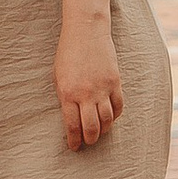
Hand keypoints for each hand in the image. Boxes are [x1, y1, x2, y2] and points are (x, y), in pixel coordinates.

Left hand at [54, 14, 121, 152]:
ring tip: (99, 133)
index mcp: (68, 93)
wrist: (86, 31)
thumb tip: (71, 118)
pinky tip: (110, 118)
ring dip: (103, 130)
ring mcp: (103, 88)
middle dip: (90, 140)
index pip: (72, 126)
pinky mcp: (115, 82)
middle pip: (92, 128)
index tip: (74, 147)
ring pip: (107, 120)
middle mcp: (86, 93)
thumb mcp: (59, 76)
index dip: (74, 140)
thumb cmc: (68, 53)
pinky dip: (115, 116)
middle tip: (88, 143)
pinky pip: (118, 106)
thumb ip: (66, 97)